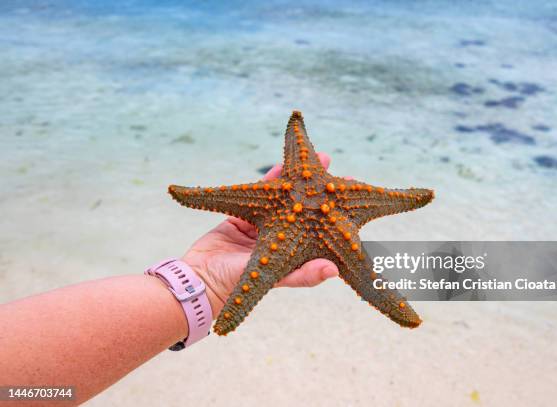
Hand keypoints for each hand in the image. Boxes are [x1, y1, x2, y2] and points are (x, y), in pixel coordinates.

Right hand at [181, 152, 338, 318]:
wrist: (199, 278)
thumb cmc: (236, 283)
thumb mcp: (273, 278)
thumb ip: (302, 275)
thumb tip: (334, 270)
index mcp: (294, 251)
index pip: (322, 229)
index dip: (339, 211)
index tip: (355, 190)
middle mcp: (282, 237)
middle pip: (307, 209)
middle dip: (321, 188)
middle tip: (338, 168)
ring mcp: (263, 226)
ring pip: (285, 197)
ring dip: (298, 179)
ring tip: (317, 158)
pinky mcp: (243, 218)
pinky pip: (260, 193)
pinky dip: (270, 179)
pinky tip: (281, 165)